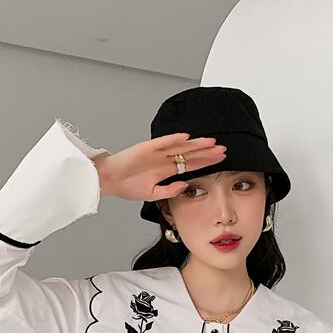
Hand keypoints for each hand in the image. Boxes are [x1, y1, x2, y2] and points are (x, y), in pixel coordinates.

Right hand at [92, 133, 225, 201]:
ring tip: (211, 141)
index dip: (206, 162)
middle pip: (190, 153)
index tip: (220, 160)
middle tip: (223, 149)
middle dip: (207, 152)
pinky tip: (187, 137)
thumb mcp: (152, 195)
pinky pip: (163, 142)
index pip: (191, 164)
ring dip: (196, 144)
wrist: (109, 181)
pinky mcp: (147, 147)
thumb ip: (170, 191)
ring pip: (181, 146)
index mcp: (166, 170)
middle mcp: (164, 159)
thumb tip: (185, 186)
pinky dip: (174, 139)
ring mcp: (157, 152)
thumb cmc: (127, 187)